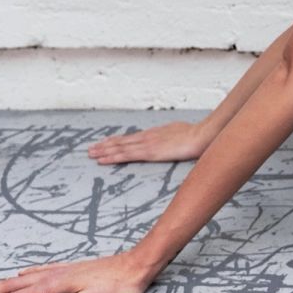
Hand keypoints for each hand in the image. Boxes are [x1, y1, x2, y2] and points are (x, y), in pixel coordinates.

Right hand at [0, 251, 156, 292]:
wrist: (139, 264)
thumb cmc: (117, 287)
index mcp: (50, 287)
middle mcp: (50, 277)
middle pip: (8, 290)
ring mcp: (60, 271)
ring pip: (19, 281)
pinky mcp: (70, 270)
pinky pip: (36, 273)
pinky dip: (20, 277)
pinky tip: (19, 276)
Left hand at [87, 121, 209, 163]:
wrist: (201, 136)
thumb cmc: (196, 136)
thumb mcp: (183, 134)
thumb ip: (175, 138)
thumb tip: (175, 141)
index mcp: (156, 133)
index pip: (133, 137)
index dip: (119, 140)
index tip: (107, 142)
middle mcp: (148, 136)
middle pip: (122, 141)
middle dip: (106, 145)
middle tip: (91, 149)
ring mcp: (147, 144)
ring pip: (120, 147)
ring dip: (104, 150)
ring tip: (91, 153)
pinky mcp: (148, 152)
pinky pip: (126, 155)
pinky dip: (112, 157)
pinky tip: (102, 160)